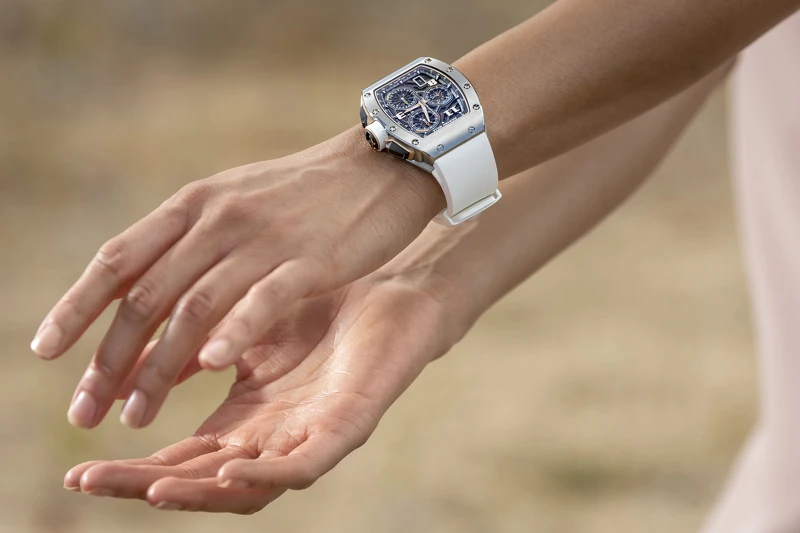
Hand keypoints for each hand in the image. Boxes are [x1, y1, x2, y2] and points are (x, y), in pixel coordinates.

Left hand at [31, 126, 444, 428]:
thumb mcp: (236, 209)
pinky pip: (261, 300)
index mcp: (194, 206)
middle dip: (109, 359)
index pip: (119, 260)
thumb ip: (192, 257)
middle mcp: (218, 220)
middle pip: (147, 296)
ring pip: (193, 309)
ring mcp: (263, 239)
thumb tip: (149, 320)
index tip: (47, 352)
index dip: (77, 307)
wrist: (378, 166)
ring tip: (135, 416)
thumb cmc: (303, 197)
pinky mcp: (309, 260)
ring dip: (158, 368)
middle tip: (86, 411)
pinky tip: (208, 370)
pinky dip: (231, 334)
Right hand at [62, 273, 453, 513]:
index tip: (78, 466)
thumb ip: (202, 345)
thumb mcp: (248, 325)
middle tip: (90, 483)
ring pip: (248, 486)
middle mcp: (273, 438)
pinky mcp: (346, 429)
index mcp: (247, 417)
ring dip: (200, 492)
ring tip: (151, 489)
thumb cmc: (323, 307)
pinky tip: (230, 466)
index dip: (132, 464)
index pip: (181, 456)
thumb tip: (142, 351)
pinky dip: (266, 472)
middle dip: (146, 486)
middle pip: (202, 480)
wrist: (390, 286)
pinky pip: (303, 464)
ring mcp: (309, 439)